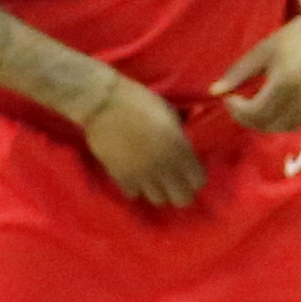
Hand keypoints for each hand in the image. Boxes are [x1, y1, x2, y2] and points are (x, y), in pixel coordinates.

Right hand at [79, 72, 206, 207]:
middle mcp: (164, 166)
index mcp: (179, 148)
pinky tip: (135, 176)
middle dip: (180, 191)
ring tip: (154, 179)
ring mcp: (142, 174)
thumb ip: (179, 133)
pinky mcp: (120, 177)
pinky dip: (136, 188)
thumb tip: (186, 144)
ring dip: (158, 191)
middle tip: (174, 181)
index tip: (190, 172)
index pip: (198, 181)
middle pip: (182, 199)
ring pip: (158, 200)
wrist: (102, 103)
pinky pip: (134, 194)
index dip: (195, 178)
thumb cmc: (138, 101)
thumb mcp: (168, 113)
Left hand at [213, 13, 300, 135]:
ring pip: (283, 128)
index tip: (230, 97)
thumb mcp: (261, 52)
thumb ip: (238, 74)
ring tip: (258, 103)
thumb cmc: (291, 38)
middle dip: (248, 118)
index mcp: (286, 83)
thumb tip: (214, 92)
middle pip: (267, 124)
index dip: (237, 110)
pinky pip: (298, 123)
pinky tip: (277, 104)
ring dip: (266, 121)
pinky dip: (283, 120)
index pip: (255, 113)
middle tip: (241, 103)